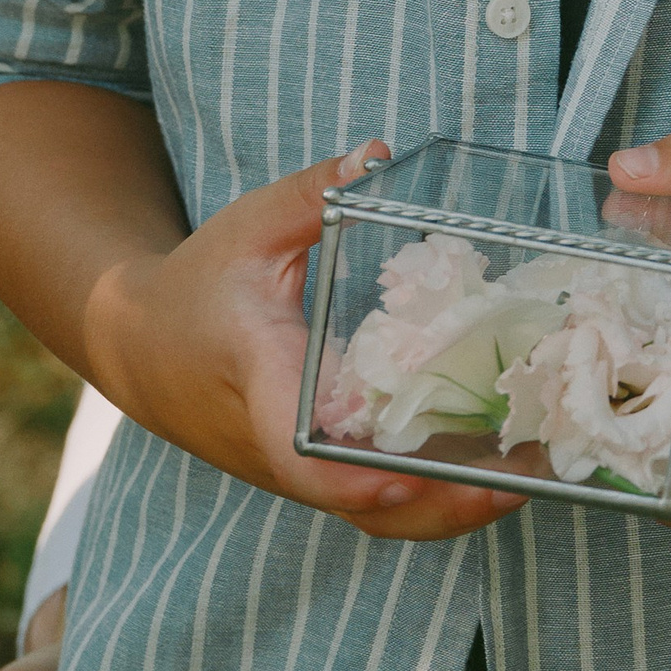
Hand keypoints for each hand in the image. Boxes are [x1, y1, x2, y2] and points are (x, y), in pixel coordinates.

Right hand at [85, 141, 526, 542]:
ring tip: (528, 483)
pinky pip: (377, 501)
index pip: (299, 455)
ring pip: (375, 516)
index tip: (399, 479)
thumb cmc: (198, 284)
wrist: (141, 347)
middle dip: (436, 508)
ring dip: (446, 512)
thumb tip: (376, 153)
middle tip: (513, 489)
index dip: (347, 480)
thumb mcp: (248, 230)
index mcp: (262, 388)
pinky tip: (495, 468)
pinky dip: (433, 497)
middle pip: (360, 507)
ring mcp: (300, 470)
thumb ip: (309, 194)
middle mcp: (282, 448)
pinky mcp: (316, 471)